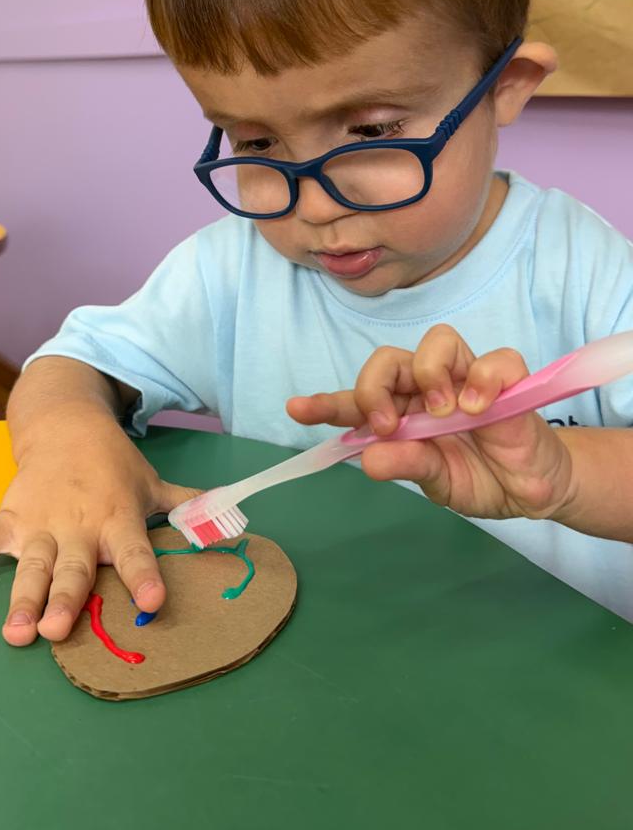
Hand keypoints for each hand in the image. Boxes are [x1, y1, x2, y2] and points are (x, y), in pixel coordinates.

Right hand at [0, 427, 197, 646]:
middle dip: (64, 598)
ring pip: (30, 565)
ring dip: (21, 597)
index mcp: (117, 518)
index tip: (152, 603)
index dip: (144, 577)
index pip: (135, 551)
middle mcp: (77, 526)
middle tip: (57, 630)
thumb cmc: (114, 465)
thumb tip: (232, 522)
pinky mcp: (7, 520)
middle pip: (72, 567)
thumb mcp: (153, 483)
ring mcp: (38, 524)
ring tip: (15, 632)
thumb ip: (188, 506)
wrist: (67, 423)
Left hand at [287, 323, 574, 522]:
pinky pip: (495, 359)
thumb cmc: (479, 478)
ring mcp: (467, 380)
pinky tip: (477, 407)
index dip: (325, 404)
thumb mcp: (438, 483)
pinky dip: (483, 377)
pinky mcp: (508, 380)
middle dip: (376, 386)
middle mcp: (428, 390)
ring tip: (442, 412)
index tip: (297, 409)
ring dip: (429, 372)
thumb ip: (408, 466)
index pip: (357, 402)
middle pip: (389, 359)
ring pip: (437, 340)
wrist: (532, 488)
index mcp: (403, 416)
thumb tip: (370, 460)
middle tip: (388, 426)